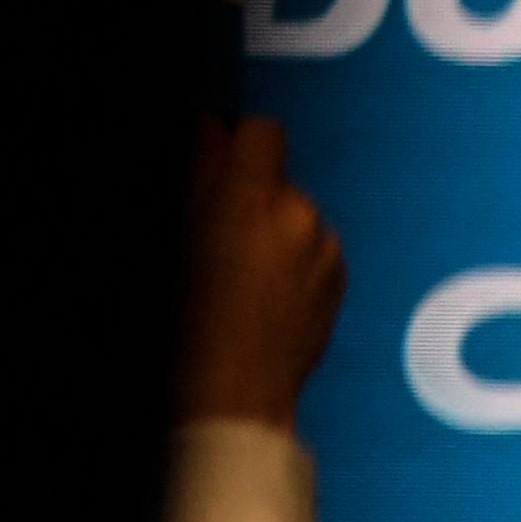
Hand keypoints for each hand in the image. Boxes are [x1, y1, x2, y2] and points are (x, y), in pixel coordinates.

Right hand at [175, 116, 343, 428]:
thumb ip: (203, 174)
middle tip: (218, 238)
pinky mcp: (341, 279)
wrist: (234, 394)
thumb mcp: (179, 239)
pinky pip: (316, 251)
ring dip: (276, 231)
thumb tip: (212, 127)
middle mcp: (299, 215)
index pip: (263, 132)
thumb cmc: (187, 322)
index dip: (241, 142)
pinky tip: (267, 298)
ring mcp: (326, 248)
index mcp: (252, 199)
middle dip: (253, 196)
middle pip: (280, 180)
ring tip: (240, 279)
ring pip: (298, 217)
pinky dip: (296, 262)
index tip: (220, 161)